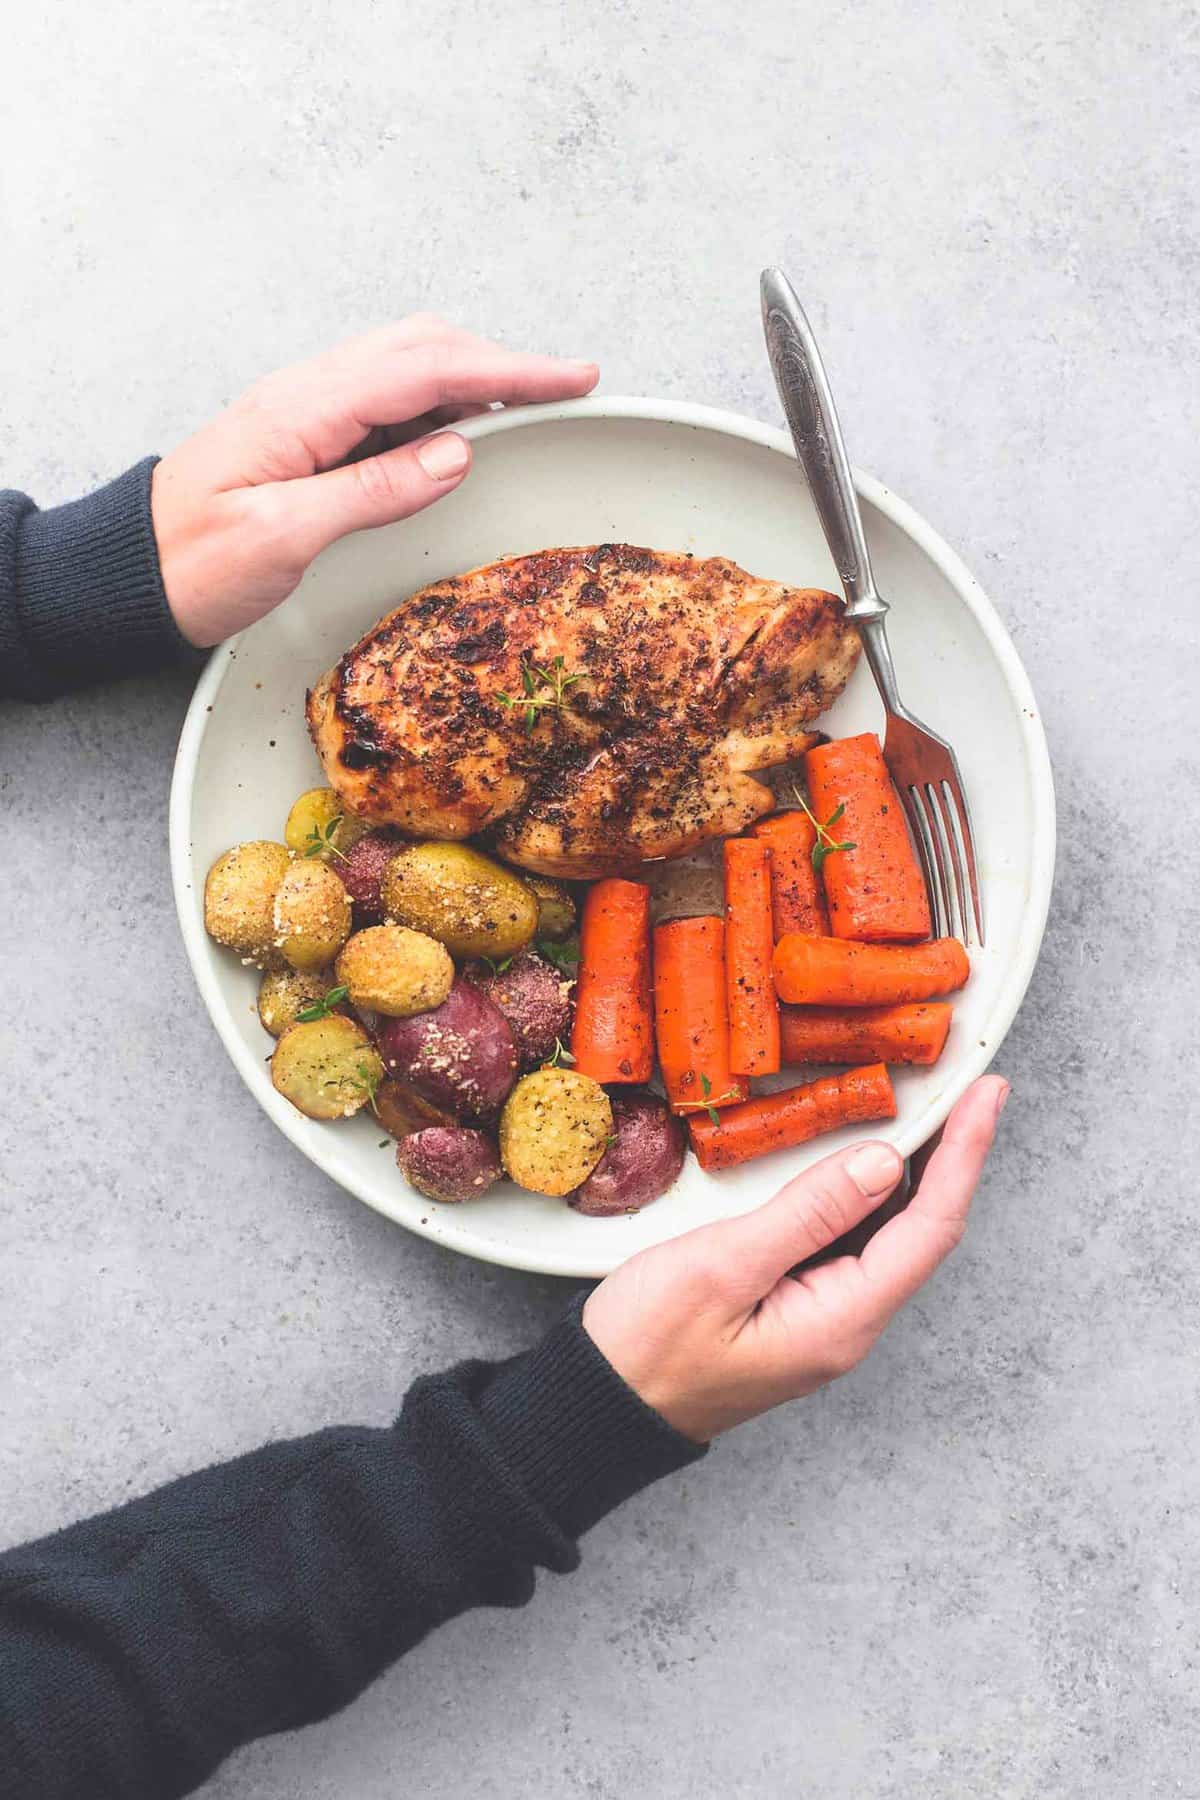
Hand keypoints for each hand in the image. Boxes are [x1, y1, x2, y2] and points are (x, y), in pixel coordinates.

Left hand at [151, 315, 598, 646]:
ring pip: (408, 367)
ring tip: (530, 408)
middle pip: (423, 348)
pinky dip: (440, 404)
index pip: (425, 368)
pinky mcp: (310, 436)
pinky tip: (463, 431)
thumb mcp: (284, 536)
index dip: (508, 369)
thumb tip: (456, 453)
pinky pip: (389, 401)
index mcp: (305, 409)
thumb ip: (372, 490)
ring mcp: (309, 411)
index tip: (572, 377)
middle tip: (568, 389)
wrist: (131, 574)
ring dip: (474, 377)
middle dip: (503, 362)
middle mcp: (309, 394)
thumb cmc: (193, 561)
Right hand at [584, 1075, 1008, 1441]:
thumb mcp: (723, 1265)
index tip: (988, 1097)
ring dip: (913, 1172)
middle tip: (970, 1087)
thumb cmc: (649, 1343)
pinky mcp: (796, 1307)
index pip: (929, 1229)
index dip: (964, 1157)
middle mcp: (847, 1323)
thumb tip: (881, 1163)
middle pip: (921, 1231)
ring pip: (887, 1236)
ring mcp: (823, 1318)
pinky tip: (861, 1160)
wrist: (601, 1404)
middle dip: (951, 1158)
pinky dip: (866, 1193)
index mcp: (841, 1320)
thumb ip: (807, 1213)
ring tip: (933, 1109)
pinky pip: (850, 1243)